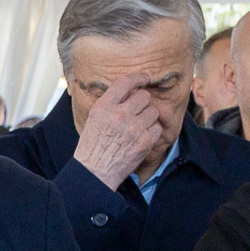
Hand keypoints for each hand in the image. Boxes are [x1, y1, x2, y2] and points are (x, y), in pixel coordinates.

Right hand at [72, 73, 162, 189]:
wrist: (94, 173)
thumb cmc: (92, 146)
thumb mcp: (93, 119)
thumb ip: (110, 104)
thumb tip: (130, 91)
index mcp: (103, 107)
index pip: (126, 82)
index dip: (139, 78)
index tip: (145, 79)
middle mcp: (119, 114)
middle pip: (144, 96)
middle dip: (142, 103)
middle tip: (137, 112)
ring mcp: (133, 128)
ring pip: (153, 111)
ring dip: (148, 118)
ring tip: (137, 128)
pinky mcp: (145, 141)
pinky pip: (157, 127)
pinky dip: (151, 132)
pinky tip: (140, 138)